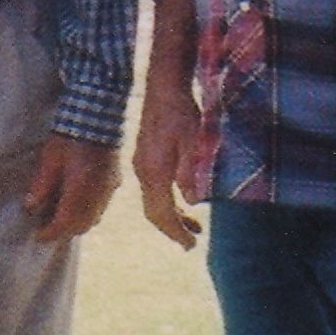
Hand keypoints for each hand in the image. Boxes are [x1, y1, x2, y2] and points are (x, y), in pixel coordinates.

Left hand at [23, 134, 118, 241]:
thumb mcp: (49, 159)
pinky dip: (89, 212)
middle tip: (48, 227)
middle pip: (81, 226)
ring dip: (78, 223)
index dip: (50, 232)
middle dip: (64, 231)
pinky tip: (79, 204)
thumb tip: (30, 206)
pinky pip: (102, 207)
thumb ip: (41, 185)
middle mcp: (97, 195)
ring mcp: (108, 190)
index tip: (39, 235)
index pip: (64, 223)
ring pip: (94, 219)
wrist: (97, 119)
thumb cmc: (69, 136)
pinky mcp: (115, 182)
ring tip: (62, 217)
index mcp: (79, 190)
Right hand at [131, 74, 205, 251]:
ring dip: (172, 215)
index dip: (175, 232)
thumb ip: (191, 173)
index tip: (189, 245)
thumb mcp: (193, 143)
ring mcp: (142, 164)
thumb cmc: (181, 114)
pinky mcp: (145, 157)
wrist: (163, 89)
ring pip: (154, 200)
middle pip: (154, 211)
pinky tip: (182, 199)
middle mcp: (144, 172)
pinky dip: (167, 200)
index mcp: (154, 172)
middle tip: (191, 242)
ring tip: (193, 226)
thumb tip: (192, 201)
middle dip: (172, 229)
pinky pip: (154, 188)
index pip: (161, 213)